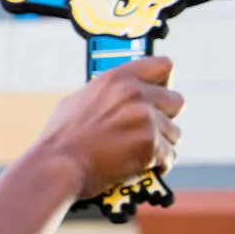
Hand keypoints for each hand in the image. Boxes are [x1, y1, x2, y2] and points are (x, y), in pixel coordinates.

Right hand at [35, 56, 183, 199]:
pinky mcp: (150, 144)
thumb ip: (105, 95)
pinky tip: (140, 167)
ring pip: (174, 133)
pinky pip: (169, 156)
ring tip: (140, 154)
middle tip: (149, 131)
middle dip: (166, 118)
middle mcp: (134, 93)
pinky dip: (158, 165)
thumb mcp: (77, 101)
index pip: (163, 66)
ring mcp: (145, 119)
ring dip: (162, 145)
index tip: (158, 97)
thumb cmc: (61, 139)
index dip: (164, 83)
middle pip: (176, 101)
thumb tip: (114, 97)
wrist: (57, 167)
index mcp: (117, 78)